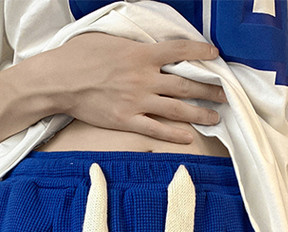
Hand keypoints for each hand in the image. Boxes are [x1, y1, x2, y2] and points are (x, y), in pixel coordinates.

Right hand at [54, 33, 227, 143]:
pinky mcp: (126, 120)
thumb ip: (133, 45)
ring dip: (199, 113)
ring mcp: (137, 101)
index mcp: (142, 54)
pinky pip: (156, 129)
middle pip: (186, 84)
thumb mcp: (110, 40)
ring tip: (215, 117)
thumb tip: (148, 46)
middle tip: (226, 94)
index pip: (181, 50)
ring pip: (177, 109)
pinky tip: (188, 136)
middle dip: (209, 89)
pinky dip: (174, 134)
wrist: (60, 80)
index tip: (215, 56)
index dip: (201, 51)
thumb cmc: (80, 57)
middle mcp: (144, 78)